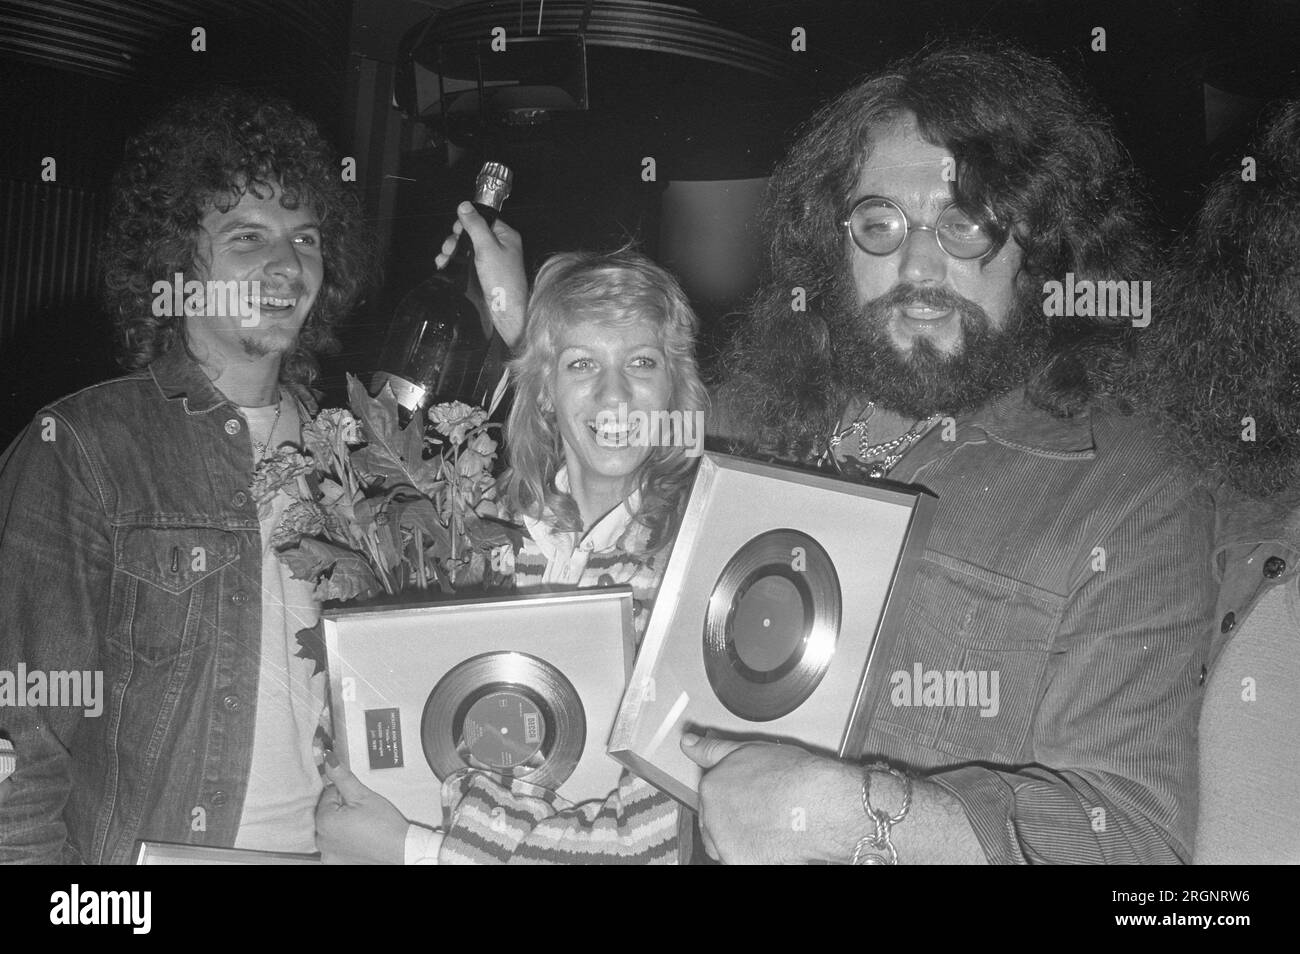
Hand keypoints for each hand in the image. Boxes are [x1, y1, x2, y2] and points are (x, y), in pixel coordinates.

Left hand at [315, 754, 409, 863]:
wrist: (401, 850)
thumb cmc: (383, 823)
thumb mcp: (363, 795)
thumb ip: (343, 777)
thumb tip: (328, 758)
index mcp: (324, 821)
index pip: (327, 796)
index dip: (345, 794)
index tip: (360, 800)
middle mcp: (321, 840)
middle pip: (327, 813)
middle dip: (341, 809)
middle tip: (362, 812)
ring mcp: (328, 854)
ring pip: (330, 830)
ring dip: (341, 825)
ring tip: (362, 825)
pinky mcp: (336, 862)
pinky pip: (335, 845)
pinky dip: (343, 840)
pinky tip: (359, 838)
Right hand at [436, 202, 526, 350]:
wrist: (505, 311)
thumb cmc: (502, 281)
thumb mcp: (487, 248)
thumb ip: (475, 225)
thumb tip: (464, 206)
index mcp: (506, 236)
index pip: (483, 219)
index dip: (467, 223)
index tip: (456, 231)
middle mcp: (500, 247)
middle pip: (472, 233)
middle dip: (456, 239)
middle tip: (449, 248)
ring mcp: (491, 261)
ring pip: (466, 248)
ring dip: (452, 251)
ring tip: (444, 258)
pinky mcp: (483, 274)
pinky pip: (466, 262)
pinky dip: (454, 262)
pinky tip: (444, 265)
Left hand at [682, 732, 858, 863]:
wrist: (818, 805)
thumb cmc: (793, 777)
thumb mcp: (748, 750)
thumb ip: (713, 748)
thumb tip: (687, 742)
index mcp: (711, 786)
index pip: (712, 795)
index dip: (734, 795)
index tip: (750, 797)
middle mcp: (711, 815)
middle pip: (713, 821)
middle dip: (733, 817)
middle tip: (762, 811)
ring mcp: (724, 841)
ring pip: (722, 844)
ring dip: (737, 838)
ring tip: (767, 827)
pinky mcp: (739, 862)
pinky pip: (738, 859)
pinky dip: (752, 854)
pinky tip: (771, 842)